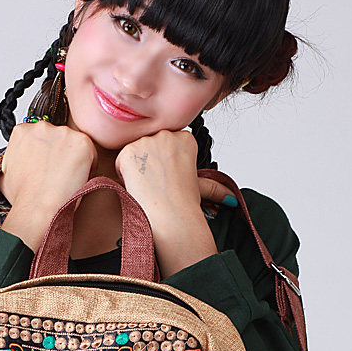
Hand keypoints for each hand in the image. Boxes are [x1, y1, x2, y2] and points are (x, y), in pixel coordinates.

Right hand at [0, 121, 98, 253]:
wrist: (38, 207)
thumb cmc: (24, 196)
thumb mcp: (7, 173)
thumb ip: (15, 159)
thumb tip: (19, 164)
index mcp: (22, 131)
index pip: (40, 138)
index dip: (45, 156)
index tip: (47, 168)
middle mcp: (42, 127)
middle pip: (58, 139)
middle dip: (60, 156)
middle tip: (57, 177)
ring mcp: (64, 132)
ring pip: (75, 146)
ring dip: (74, 161)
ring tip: (66, 181)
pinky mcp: (82, 142)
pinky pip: (91, 153)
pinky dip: (88, 167)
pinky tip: (76, 180)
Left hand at [114, 130, 236, 276]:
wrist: (170, 215)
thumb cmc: (183, 204)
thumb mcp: (200, 188)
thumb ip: (213, 185)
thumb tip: (231, 198)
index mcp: (185, 139)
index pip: (166, 144)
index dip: (164, 163)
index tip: (168, 177)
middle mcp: (166, 135)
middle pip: (149, 145)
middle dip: (150, 163)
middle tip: (158, 184)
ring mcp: (147, 141)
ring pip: (134, 153)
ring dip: (137, 169)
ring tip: (149, 185)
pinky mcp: (129, 152)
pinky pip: (121, 161)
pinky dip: (125, 174)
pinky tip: (138, 185)